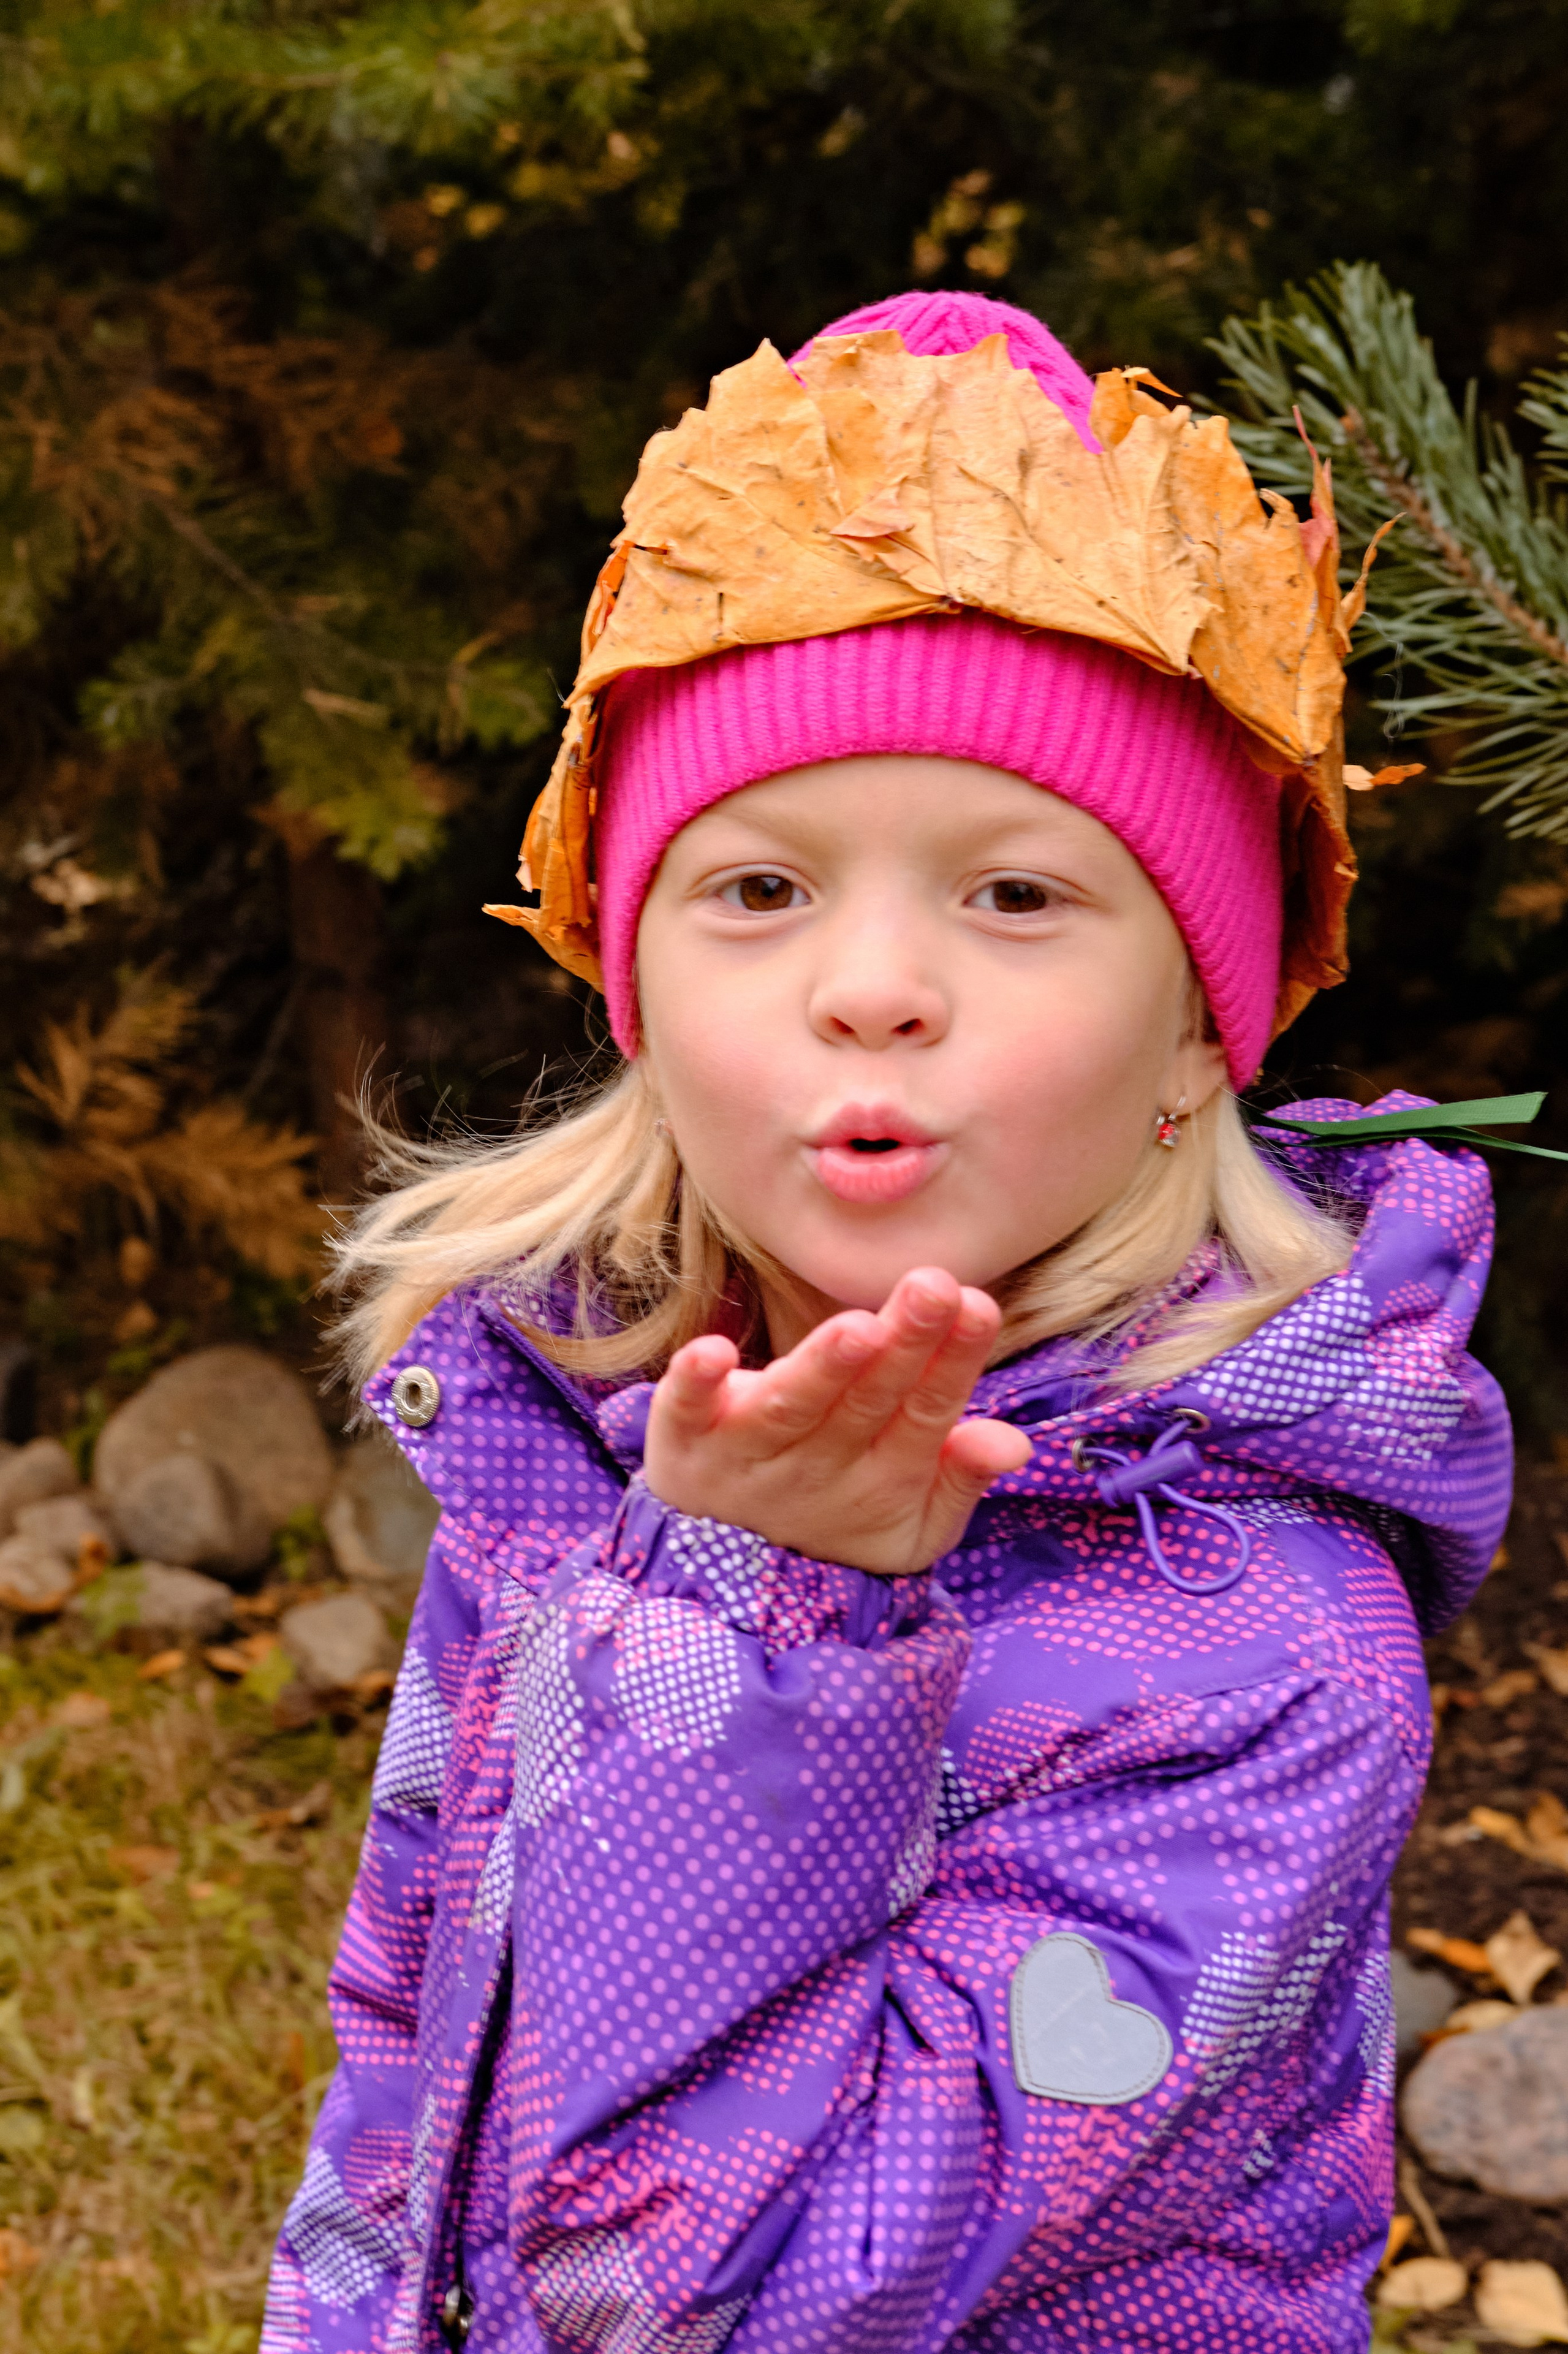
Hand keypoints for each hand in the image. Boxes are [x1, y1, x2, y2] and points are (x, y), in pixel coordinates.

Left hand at [642, 1268, 1032, 1575]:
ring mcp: (749, 1453)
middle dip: (902, 1345)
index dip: (952, 1362)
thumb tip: (1013, 1443)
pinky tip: (712, 1350)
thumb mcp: (916, 1521)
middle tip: (933, 1287)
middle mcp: (818, 1463)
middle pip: (865, 1400)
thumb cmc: (842, 1518)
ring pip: (790, 1406)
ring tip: (858, 1327)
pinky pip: (686, 1410)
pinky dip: (696, 1383)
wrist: (727, 1579)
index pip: (926, 1412)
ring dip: (822, 1368)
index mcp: (883, 1474)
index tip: (978, 1305)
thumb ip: (962, 1476)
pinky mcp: (685, 1440)